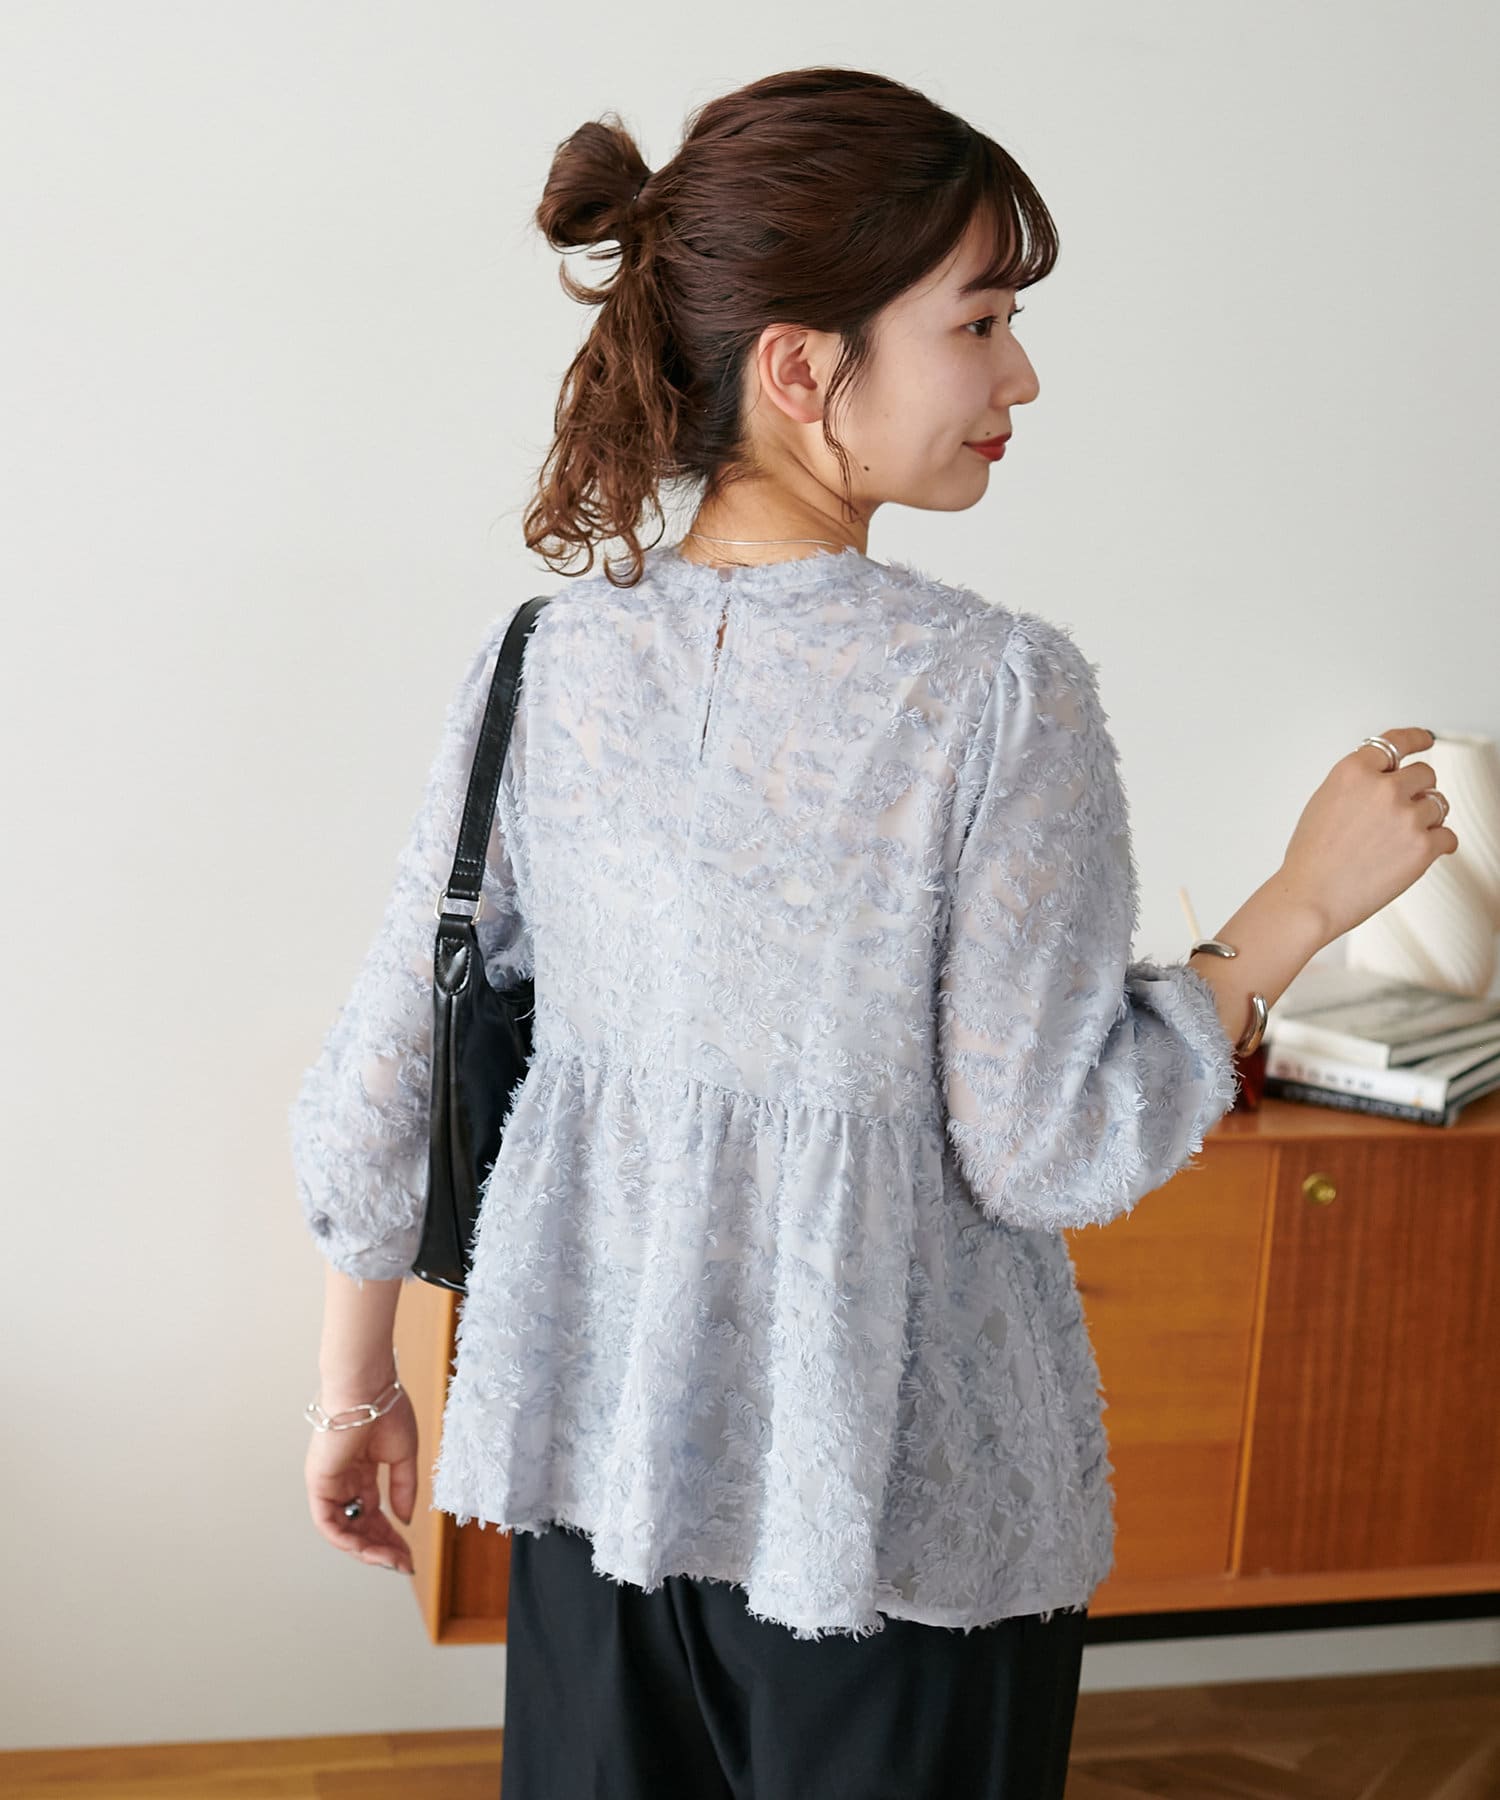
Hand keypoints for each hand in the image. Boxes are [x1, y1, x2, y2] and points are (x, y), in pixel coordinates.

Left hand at [305, 1386, 418, 1575]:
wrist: (368, 1388)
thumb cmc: (386, 1410)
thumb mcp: (404, 1455)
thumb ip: (403, 1489)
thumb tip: (404, 1520)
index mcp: (363, 1470)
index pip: (375, 1512)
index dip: (392, 1535)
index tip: (410, 1552)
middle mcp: (344, 1481)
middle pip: (361, 1526)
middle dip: (383, 1548)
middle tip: (403, 1563)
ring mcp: (330, 1484)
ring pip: (344, 1530)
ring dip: (367, 1549)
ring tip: (391, 1559)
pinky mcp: (319, 1484)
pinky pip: (328, 1523)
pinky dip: (346, 1540)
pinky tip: (369, 1548)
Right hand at [1279, 726, 1459, 945]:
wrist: (1311, 897)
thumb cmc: (1311, 858)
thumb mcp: (1325, 802)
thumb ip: (1358, 783)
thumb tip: (1386, 780)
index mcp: (1354, 771)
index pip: (1396, 742)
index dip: (1416, 739)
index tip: (1425, 739)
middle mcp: (1383, 788)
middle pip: (1425, 774)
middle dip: (1418, 791)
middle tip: (1403, 811)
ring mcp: (1406, 816)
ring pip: (1439, 805)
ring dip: (1426, 819)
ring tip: (1399, 840)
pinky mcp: (1423, 847)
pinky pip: (1448, 836)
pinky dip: (1437, 845)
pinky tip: (1416, 853)